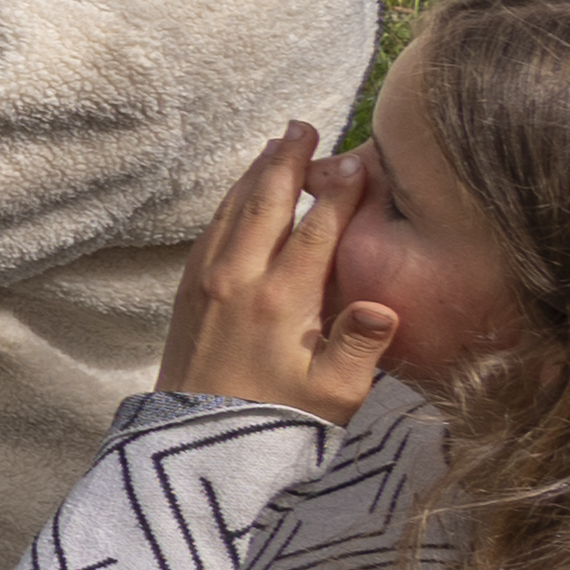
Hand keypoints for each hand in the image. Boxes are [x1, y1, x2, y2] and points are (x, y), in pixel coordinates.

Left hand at [158, 126, 393, 422]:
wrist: (190, 445)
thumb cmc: (273, 425)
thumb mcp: (332, 397)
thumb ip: (360, 349)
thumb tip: (382, 303)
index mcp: (280, 300)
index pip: (316, 230)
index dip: (339, 192)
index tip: (358, 159)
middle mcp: (238, 279)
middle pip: (266, 203)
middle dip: (287, 161)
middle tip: (304, 125)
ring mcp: (206, 280)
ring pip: (233, 210)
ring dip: (257, 173)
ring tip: (278, 144)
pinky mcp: (186, 290)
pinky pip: (212, 229)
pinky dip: (232, 201)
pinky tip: (244, 192)